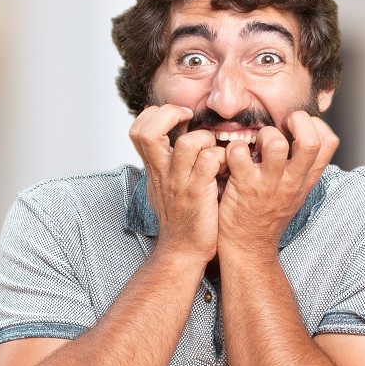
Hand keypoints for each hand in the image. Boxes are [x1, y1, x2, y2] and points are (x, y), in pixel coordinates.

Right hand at [129, 105, 224, 263]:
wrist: (183, 251)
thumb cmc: (181, 219)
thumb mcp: (165, 187)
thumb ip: (167, 164)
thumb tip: (176, 139)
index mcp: (154, 169)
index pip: (138, 130)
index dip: (156, 115)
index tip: (179, 117)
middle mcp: (162, 173)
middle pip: (148, 132)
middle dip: (170, 114)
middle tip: (190, 118)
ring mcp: (179, 183)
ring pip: (187, 143)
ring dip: (205, 138)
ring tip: (214, 148)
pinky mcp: (199, 194)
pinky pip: (210, 161)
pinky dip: (222, 157)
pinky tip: (226, 166)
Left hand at [217, 111, 338, 258]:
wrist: (249, 247)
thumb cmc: (269, 215)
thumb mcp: (296, 192)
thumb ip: (300, 166)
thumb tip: (299, 134)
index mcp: (307, 179)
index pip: (330, 142)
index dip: (315, 124)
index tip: (298, 127)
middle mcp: (292, 180)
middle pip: (310, 141)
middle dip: (296, 120)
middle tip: (281, 126)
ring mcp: (269, 183)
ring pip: (274, 142)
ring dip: (261, 134)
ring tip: (255, 145)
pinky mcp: (244, 186)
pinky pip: (238, 152)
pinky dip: (232, 148)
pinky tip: (232, 158)